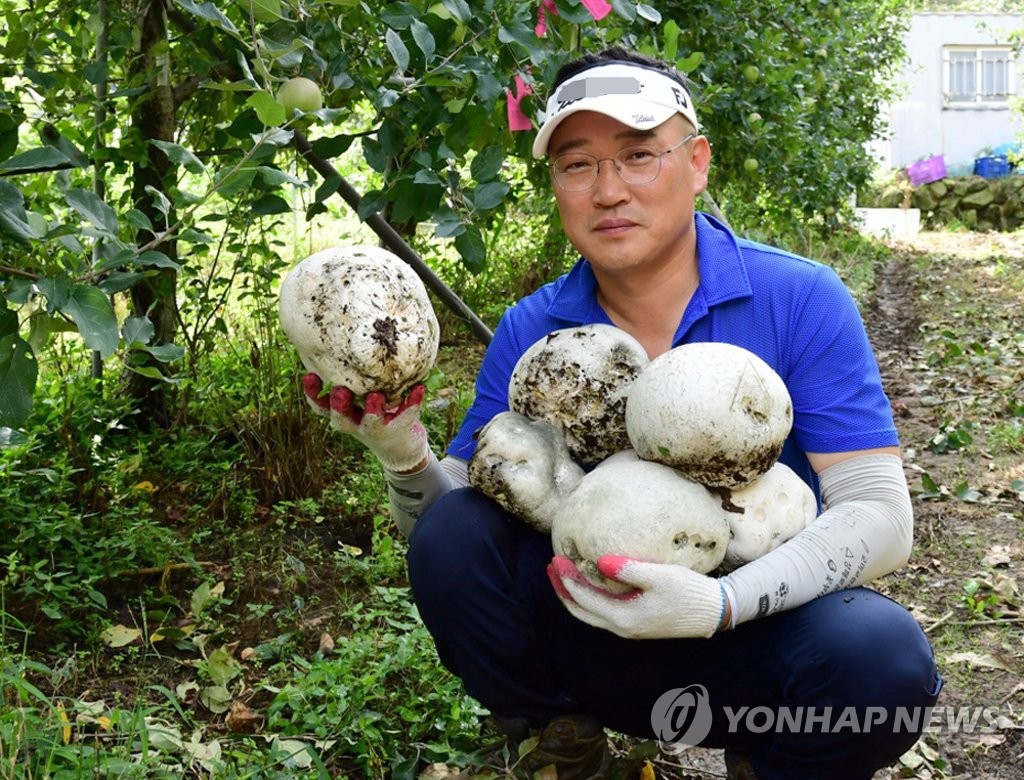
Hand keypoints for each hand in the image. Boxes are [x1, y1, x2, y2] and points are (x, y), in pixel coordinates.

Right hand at [302, 373, 428, 472]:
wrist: (401, 448)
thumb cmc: (376, 413)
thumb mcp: (361, 398)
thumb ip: (355, 380)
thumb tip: (347, 337)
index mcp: (344, 414)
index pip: (321, 406)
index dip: (312, 394)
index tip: (308, 376)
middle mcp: (356, 424)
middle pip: (340, 419)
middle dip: (338, 405)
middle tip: (339, 390)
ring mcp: (376, 431)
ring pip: (371, 424)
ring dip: (372, 410)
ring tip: (376, 395)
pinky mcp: (399, 431)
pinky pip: (405, 417)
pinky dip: (412, 402)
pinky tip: (419, 388)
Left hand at [547, 555, 726, 639]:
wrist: (714, 612)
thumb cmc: (689, 592)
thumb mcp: (660, 576)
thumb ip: (628, 570)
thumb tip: (600, 562)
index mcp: (623, 618)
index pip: (583, 598)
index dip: (566, 578)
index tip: (557, 557)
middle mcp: (622, 627)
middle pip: (580, 611)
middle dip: (562, 589)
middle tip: (551, 566)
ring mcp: (629, 627)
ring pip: (590, 613)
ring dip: (574, 594)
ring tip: (564, 573)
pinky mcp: (636, 622)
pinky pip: (603, 611)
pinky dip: (590, 597)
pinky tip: (592, 580)